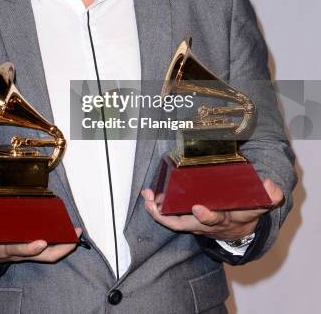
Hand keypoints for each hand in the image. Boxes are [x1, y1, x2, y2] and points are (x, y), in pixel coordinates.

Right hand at [0, 214, 81, 266]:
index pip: (11, 249)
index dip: (25, 246)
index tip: (40, 241)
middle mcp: (10, 252)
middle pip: (32, 255)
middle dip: (50, 249)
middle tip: (64, 239)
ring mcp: (19, 251)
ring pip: (43, 254)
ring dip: (61, 246)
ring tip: (75, 235)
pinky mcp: (25, 248)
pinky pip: (45, 251)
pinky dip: (59, 244)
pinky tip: (71, 233)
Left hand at [141, 178, 282, 240]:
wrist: (239, 231)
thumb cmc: (245, 213)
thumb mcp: (260, 205)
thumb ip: (269, 196)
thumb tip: (272, 187)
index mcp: (224, 219)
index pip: (216, 219)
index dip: (207, 216)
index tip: (198, 208)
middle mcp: (205, 224)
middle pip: (184, 223)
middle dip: (167, 216)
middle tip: (155, 205)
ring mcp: (193, 223)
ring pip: (172, 221)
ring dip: (156, 211)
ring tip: (146, 197)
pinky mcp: (185, 219)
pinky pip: (168, 216)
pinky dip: (156, 208)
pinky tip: (147, 196)